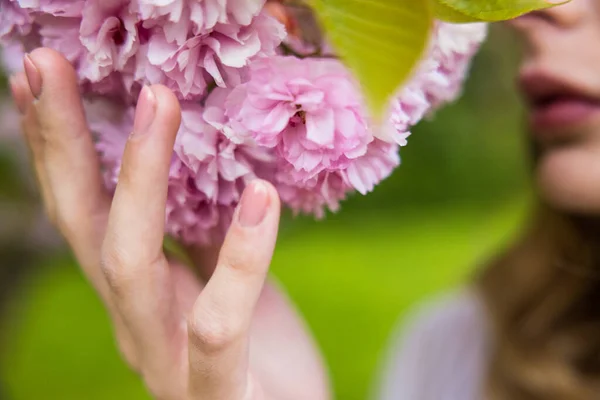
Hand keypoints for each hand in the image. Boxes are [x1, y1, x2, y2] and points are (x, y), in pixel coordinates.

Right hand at [9, 48, 329, 399]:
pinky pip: (220, 323)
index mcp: (137, 294)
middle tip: (51, 66)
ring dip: (139, 180)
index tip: (42, 74)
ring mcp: (168, 361)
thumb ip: (203, 242)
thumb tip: (205, 177)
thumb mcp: (224, 285)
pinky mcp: (217, 392)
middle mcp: (135, 323)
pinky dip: (241, 257)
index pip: (82, 209)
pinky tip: (260, 195)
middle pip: (84, 226)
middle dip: (64, 146)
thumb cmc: (258, 355)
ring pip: (131, 267)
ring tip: (159, 103)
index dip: (56, 145)